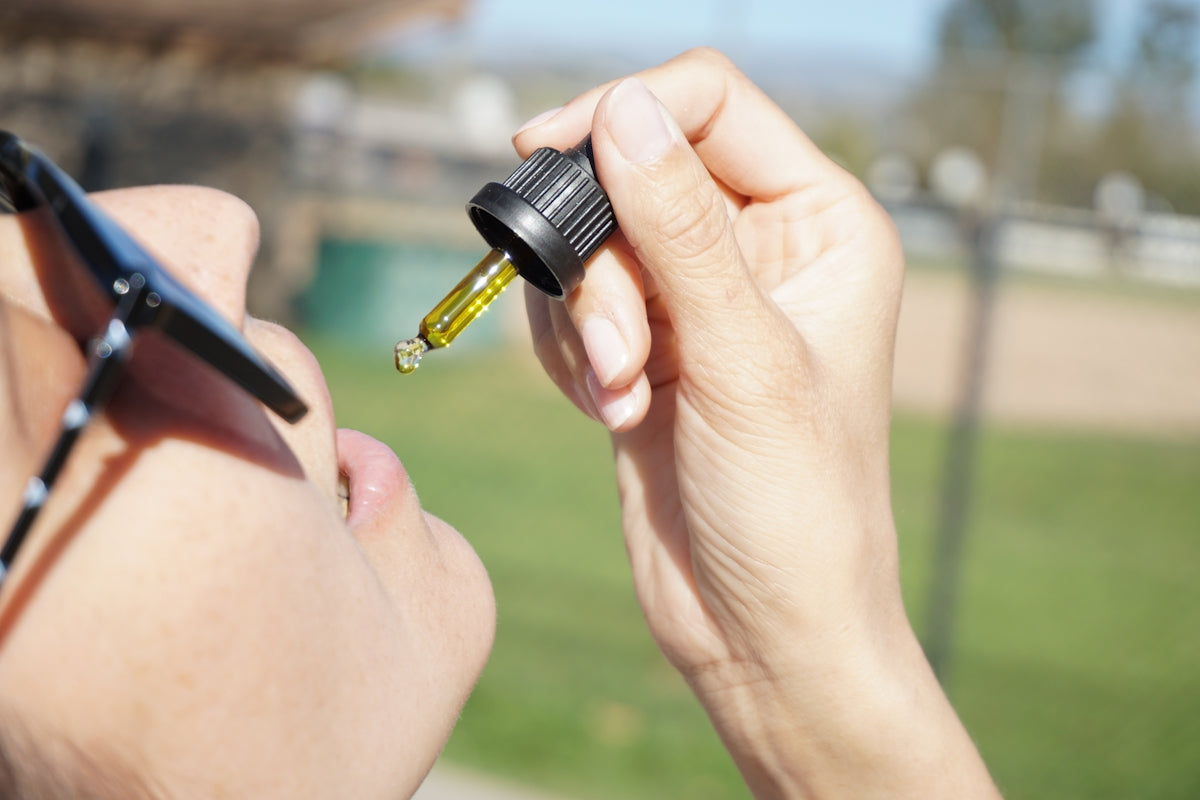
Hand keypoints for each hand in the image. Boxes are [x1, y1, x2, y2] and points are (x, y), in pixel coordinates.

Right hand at [515, 49, 997, 798]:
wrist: (763, 630)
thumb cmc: (797, 508)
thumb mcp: (741, 357)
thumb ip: (675, 228)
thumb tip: (619, 111)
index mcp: (820, 223)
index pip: (711, 105)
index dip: (626, 112)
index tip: (547, 147)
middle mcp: (760, 249)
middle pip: (633, 175)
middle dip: (603, 262)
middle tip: (621, 350)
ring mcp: (697, 301)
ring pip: (592, 245)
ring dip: (588, 322)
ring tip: (625, 398)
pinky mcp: (646, 350)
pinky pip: (573, 305)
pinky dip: (572, 353)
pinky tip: (611, 413)